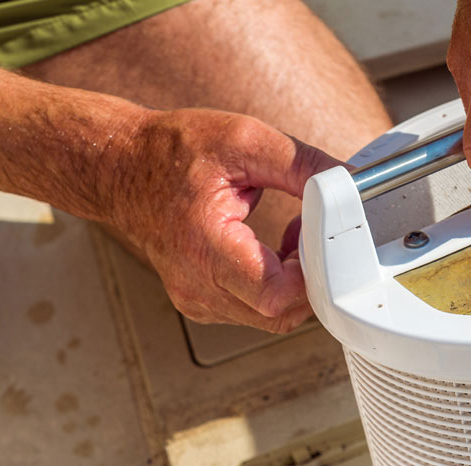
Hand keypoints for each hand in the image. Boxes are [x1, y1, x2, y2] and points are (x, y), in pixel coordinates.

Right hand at [103, 108, 339, 332]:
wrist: (122, 169)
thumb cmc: (173, 153)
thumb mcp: (244, 140)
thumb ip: (301, 164)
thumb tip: (348, 182)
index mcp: (204, 246)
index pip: (275, 295)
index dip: (310, 274)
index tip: (316, 238)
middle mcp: (197, 285)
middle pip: (279, 315)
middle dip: (309, 279)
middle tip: (307, 235)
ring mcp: (197, 300)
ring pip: (270, 319)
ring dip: (293, 284)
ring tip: (287, 238)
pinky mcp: (201, 304)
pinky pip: (253, 312)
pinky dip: (273, 288)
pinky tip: (269, 251)